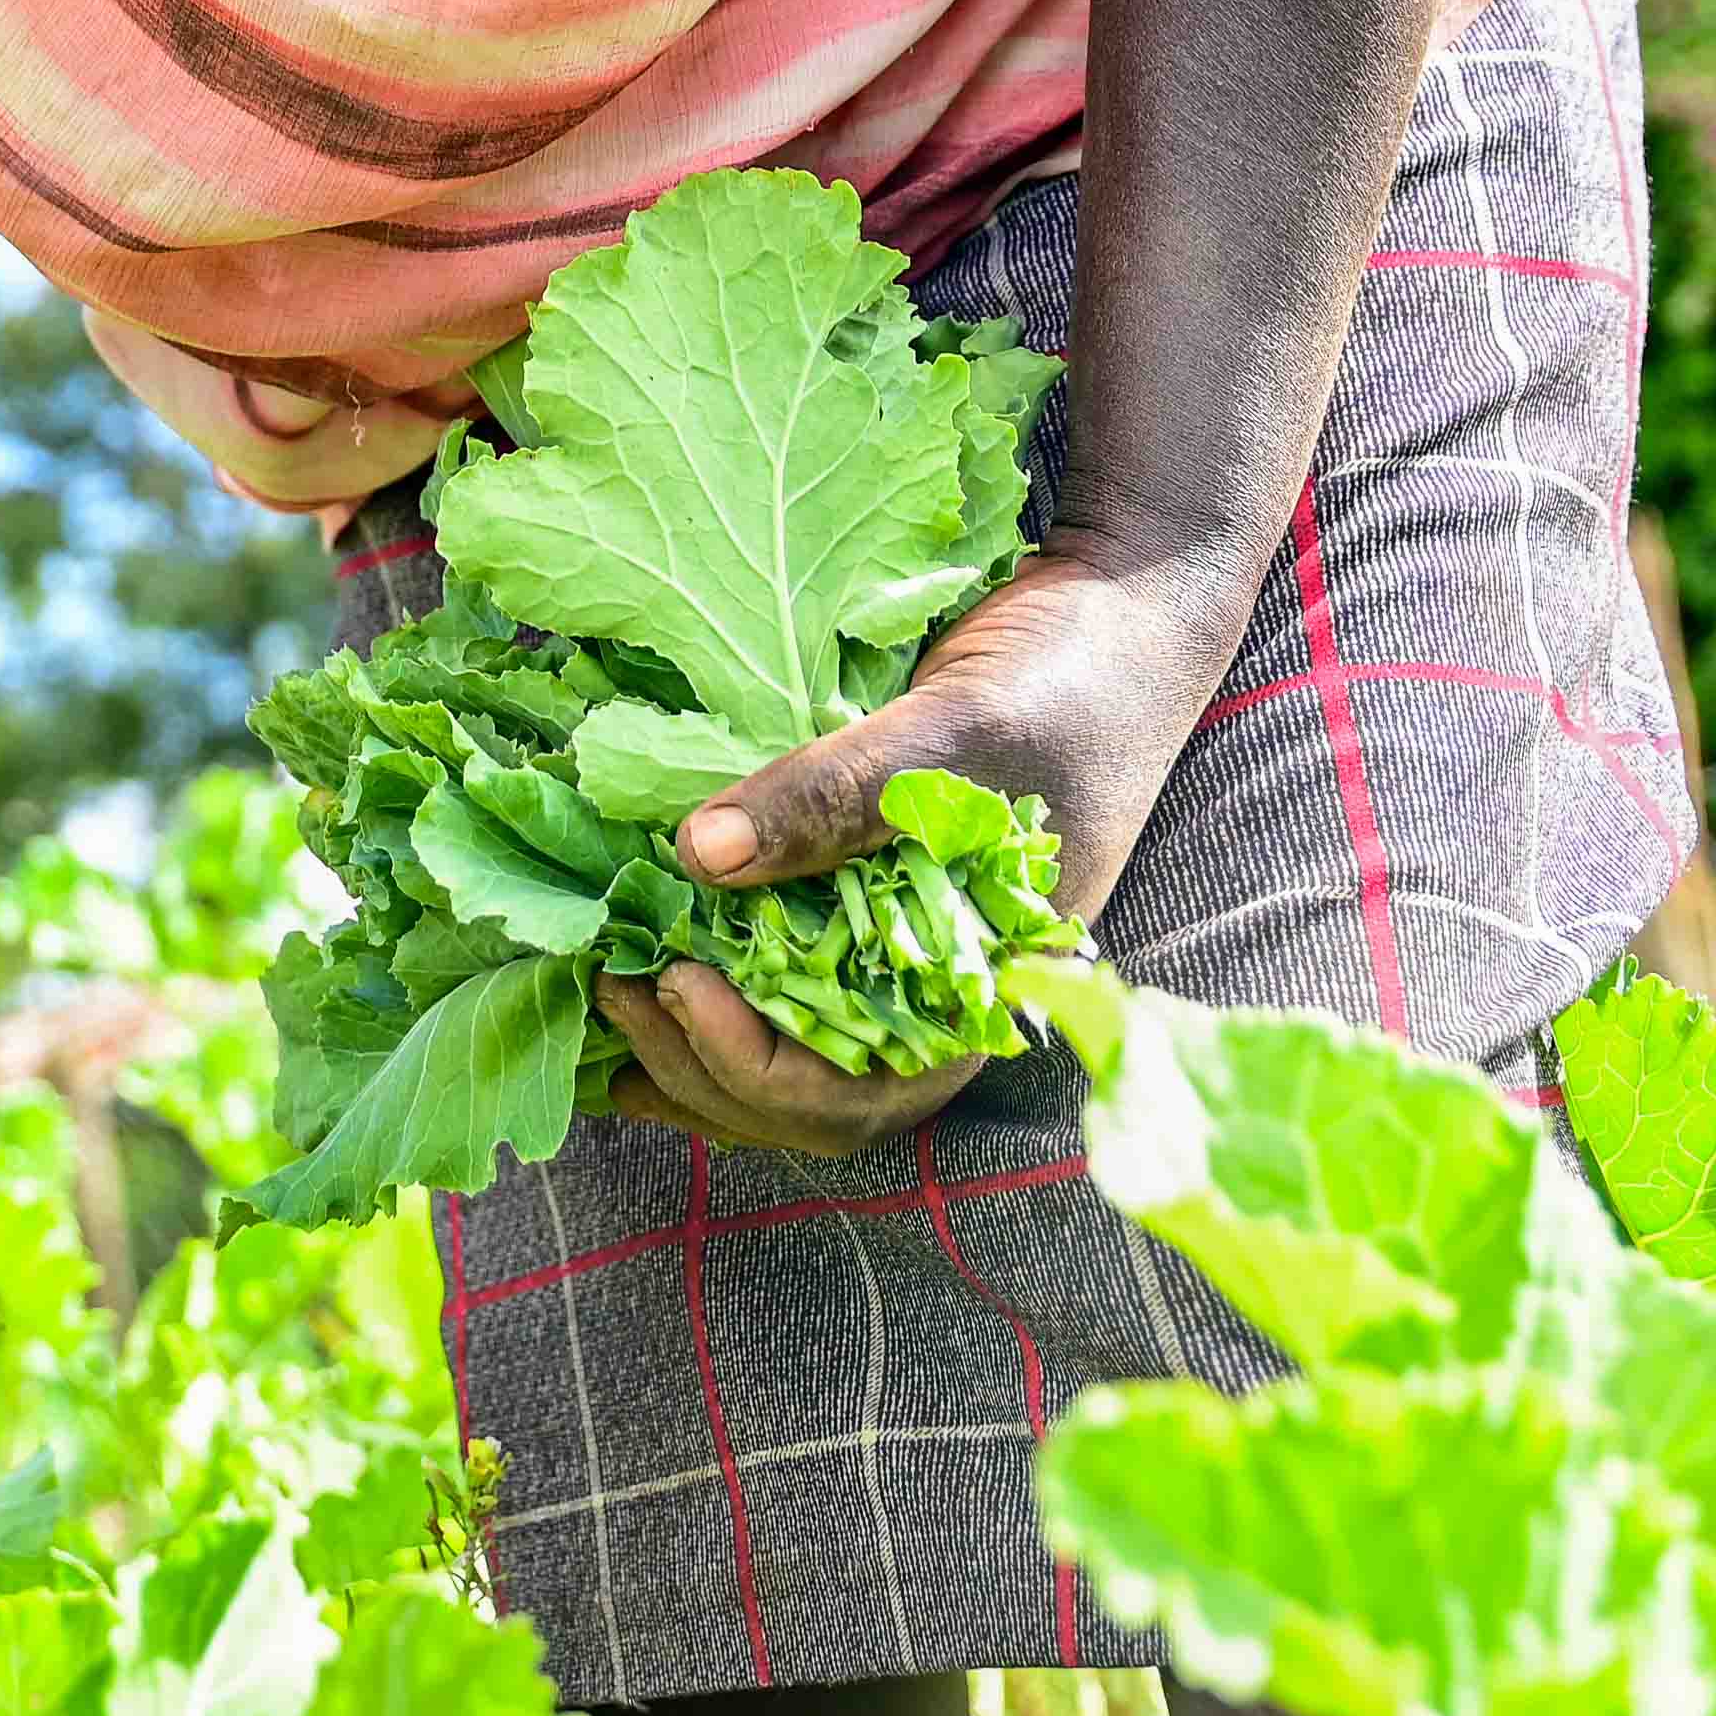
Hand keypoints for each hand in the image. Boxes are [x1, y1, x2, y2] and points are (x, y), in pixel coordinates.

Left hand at [595, 565, 1226, 1159]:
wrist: (1118, 618)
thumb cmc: (1066, 685)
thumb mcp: (955, 732)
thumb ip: (837, 797)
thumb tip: (698, 856)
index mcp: (977, 995)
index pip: (855, 1095)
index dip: (752, 1065)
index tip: (676, 984)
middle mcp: (929, 997)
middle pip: (798, 1098)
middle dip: (695, 1063)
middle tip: (609, 981)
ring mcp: (890, 955)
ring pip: (776, 1050)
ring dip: (682, 1044)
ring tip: (597, 983)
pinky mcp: (854, 901)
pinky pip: (772, 971)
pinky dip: (697, 984)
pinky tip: (624, 958)